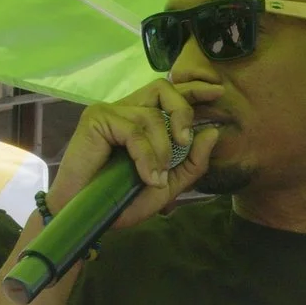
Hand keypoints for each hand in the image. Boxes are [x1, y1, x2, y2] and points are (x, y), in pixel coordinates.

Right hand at [48, 80, 222, 229]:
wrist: (88, 215)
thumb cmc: (122, 200)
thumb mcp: (168, 185)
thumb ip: (192, 162)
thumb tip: (212, 133)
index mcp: (142, 121)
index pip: (169, 95)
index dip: (193, 90)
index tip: (217, 93)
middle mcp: (126, 110)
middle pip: (162, 89)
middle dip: (182, 111)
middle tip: (184, 140)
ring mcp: (110, 112)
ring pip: (151, 116)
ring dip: (162, 151)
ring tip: (156, 178)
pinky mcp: (96, 119)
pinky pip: (134, 131)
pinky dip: (146, 156)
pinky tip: (147, 176)